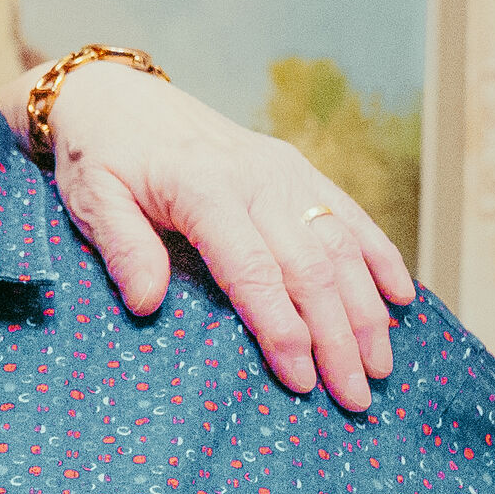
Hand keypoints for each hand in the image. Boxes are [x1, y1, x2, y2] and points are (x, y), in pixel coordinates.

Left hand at [36, 60, 415, 408]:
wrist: (115, 96)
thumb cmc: (99, 157)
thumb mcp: (92, 201)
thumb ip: (123, 249)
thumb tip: (147, 304)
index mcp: (203, 187)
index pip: (255, 270)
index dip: (282, 329)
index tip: (301, 381)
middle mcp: (255, 177)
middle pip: (311, 267)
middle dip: (339, 337)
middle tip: (355, 398)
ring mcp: (283, 170)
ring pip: (341, 245)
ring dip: (367, 309)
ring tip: (381, 366)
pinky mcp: (295, 167)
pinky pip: (349, 213)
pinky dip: (380, 255)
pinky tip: (402, 298)